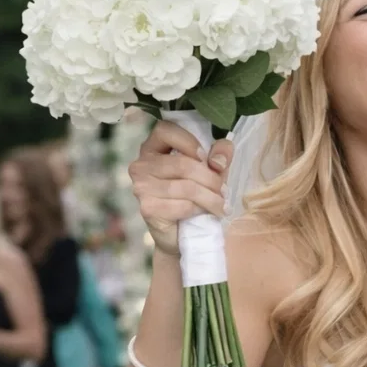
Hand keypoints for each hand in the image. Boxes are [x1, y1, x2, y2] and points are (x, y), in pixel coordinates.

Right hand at [128, 123, 230, 256]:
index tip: (207, 159)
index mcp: (153, 148)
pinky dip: (199, 210)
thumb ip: (219, 156)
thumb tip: (220, 159)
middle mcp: (141, 164)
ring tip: (222, 205)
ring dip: (211, 198)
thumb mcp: (211, 172)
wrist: (181, 236)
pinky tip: (205, 215)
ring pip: (186, 187)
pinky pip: (182, 205)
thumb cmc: (195, 198)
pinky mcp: (147, 208)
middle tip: (225, 191)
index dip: (190, 142)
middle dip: (211, 179)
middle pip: (183, 164)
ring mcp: (141, 187)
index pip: (165, 130)